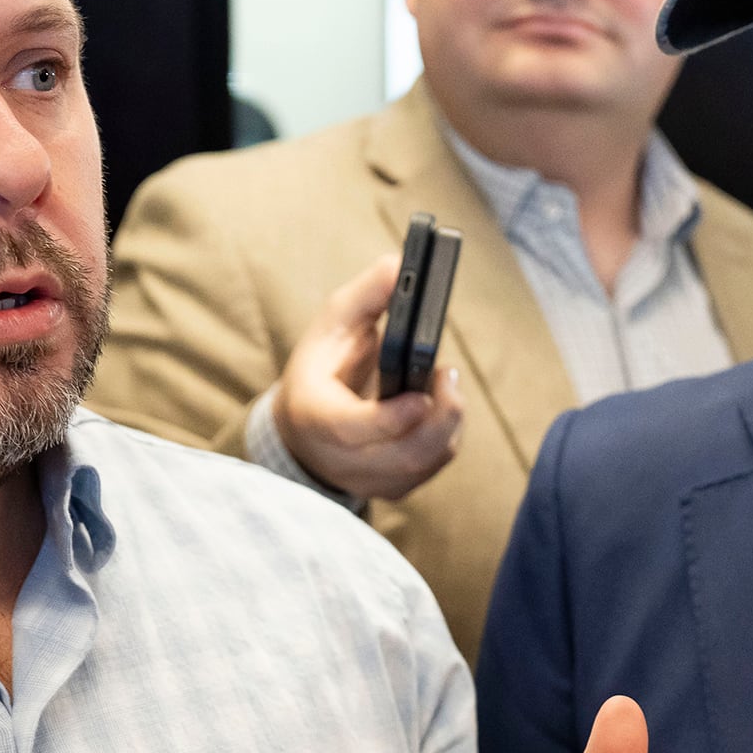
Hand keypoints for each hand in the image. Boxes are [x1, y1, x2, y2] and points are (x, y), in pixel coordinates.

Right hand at [271, 252, 465, 500]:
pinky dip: (444, 437)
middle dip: (440, 416)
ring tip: (445, 382)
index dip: (391, 417)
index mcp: (315, 416)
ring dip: (447, 423)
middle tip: (448, 374)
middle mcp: (338, 459)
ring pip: (423, 465)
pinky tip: (439, 407)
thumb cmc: (322, 368)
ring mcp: (366, 480)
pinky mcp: (390, 488)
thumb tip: (401, 264)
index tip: (424, 393)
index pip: (351, 429)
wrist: (304, 428)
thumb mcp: (332, 324)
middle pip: (402, 456)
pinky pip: (431, 469)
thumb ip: (367, 296)